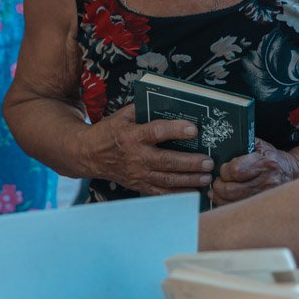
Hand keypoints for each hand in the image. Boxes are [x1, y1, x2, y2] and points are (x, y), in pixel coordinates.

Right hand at [79, 104, 213, 194]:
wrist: (89, 154)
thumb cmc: (109, 132)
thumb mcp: (122, 115)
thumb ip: (143, 110)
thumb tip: (168, 104)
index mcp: (132, 135)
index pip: (156, 132)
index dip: (175, 130)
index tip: (194, 130)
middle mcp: (136, 157)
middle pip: (166, 161)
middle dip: (190, 163)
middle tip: (208, 161)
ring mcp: (138, 174)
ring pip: (167, 180)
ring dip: (189, 180)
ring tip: (206, 177)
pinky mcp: (139, 185)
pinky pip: (161, 193)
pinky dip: (178, 194)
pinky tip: (194, 192)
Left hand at [211, 138, 298, 205]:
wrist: (292, 172)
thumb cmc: (272, 158)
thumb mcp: (261, 146)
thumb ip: (242, 145)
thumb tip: (221, 148)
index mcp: (265, 163)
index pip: (235, 171)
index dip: (224, 170)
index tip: (224, 169)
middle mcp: (267, 182)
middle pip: (231, 190)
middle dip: (219, 185)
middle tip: (218, 182)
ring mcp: (266, 197)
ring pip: (233, 203)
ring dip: (220, 197)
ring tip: (220, 190)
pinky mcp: (263, 207)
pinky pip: (239, 210)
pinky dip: (228, 205)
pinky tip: (227, 199)